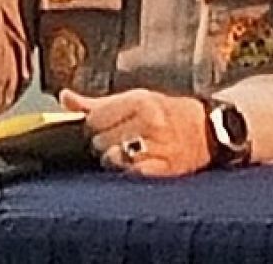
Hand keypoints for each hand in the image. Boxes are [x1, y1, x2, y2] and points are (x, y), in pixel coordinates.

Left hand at [60, 88, 211, 177]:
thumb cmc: (168, 113)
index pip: (94, 119)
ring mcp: (158, 145)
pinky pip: (131, 174)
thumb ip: (97, 102)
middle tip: (115, 142)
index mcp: (139, 101)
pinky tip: (134, 165)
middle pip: (100, 141)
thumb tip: (65, 97)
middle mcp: (149, 121)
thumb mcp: (134, 99)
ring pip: (113, 159)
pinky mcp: (165, 168)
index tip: (100, 129)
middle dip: (102, 144)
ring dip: (113, 160)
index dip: (92, 127)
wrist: (208, 129)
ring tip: (124, 154)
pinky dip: (127, 172)